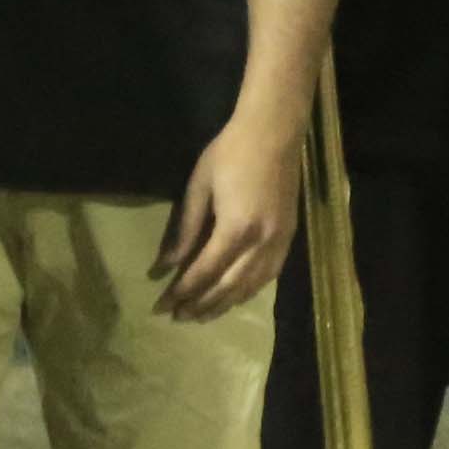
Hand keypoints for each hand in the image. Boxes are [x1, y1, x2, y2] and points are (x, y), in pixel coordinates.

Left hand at [165, 99, 309, 317]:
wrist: (275, 130)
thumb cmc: (231, 152)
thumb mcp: (199, 186)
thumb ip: (185, 229)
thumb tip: (166, 264)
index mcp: (236, 229)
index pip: (204, 273)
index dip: (181, 292)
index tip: (161, 305)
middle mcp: (261, 243)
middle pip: (228, 287)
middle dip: (201, 305)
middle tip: (178, 317)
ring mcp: (279, 242)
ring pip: (250, 287)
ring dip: (225, 304)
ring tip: (202, 315)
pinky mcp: (288, 237)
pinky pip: (268, 276)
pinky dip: (248, 291)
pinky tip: (235, 296)